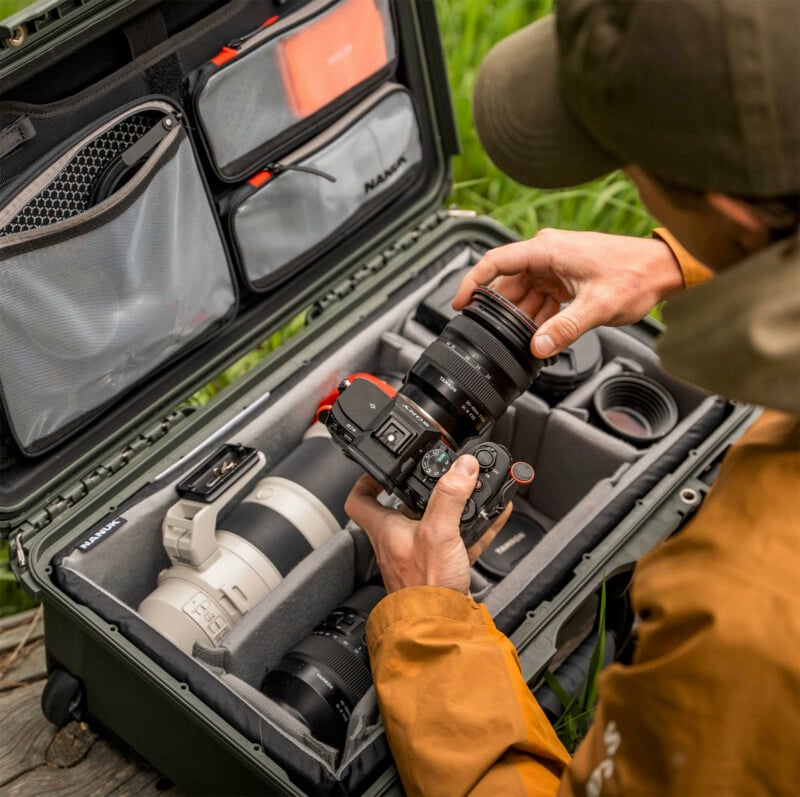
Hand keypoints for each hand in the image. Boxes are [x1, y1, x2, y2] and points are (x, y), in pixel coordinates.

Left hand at [344, 455, 511, 594]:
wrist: (441, 627)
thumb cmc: (425, 588)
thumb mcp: (438, 532)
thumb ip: (450, 496)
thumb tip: (462, 466)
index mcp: (386, 529)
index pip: (360, 499)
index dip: (368, 480)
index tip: (385, 469)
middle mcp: (398, 541)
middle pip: (404, 507)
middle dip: (427, 489)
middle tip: (444, 476)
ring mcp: (419, 555)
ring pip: (435, 522)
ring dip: (455, 506)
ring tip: (475, 490)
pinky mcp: (441, 568)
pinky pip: (458, 539)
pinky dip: (475, 525)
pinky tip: (495, 515)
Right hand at [453, 229, 684, 357]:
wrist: (661, 269)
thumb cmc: (635, 274)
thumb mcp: (597, 306)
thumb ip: (565, 328)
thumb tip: (538, 346)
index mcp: (547, 250)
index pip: (496, 261)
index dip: (473, 282)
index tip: (460, 303)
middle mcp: (547, 253)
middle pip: (507, 282)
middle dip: (501, 310)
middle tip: (495, 334)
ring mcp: (555, 264)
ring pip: (523, 292)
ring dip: (521, 316)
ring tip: (522, 338)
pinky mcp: (564, 276)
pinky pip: (539, 296)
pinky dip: (537, 315)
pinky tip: (540, 333)